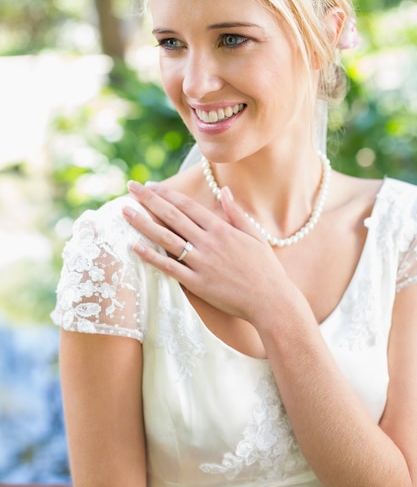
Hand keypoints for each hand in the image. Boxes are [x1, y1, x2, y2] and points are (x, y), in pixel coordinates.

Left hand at [122, 181, 293, 322]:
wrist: (271, 300)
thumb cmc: (265, 268)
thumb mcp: (255, 235)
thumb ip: (237, 213)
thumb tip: (225, 191)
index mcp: (222, 229)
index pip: (188, 206)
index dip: (167, 194)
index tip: (150, 185)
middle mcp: (209, 242)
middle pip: (172, 216)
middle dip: (149, 199)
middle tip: (130, 187)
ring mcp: (201, 263)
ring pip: (166, 238)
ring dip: (143, 223)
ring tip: (125, 211)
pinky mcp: (197, 284)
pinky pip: (169, 268)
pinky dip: (151, 256)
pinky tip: (134, 246)